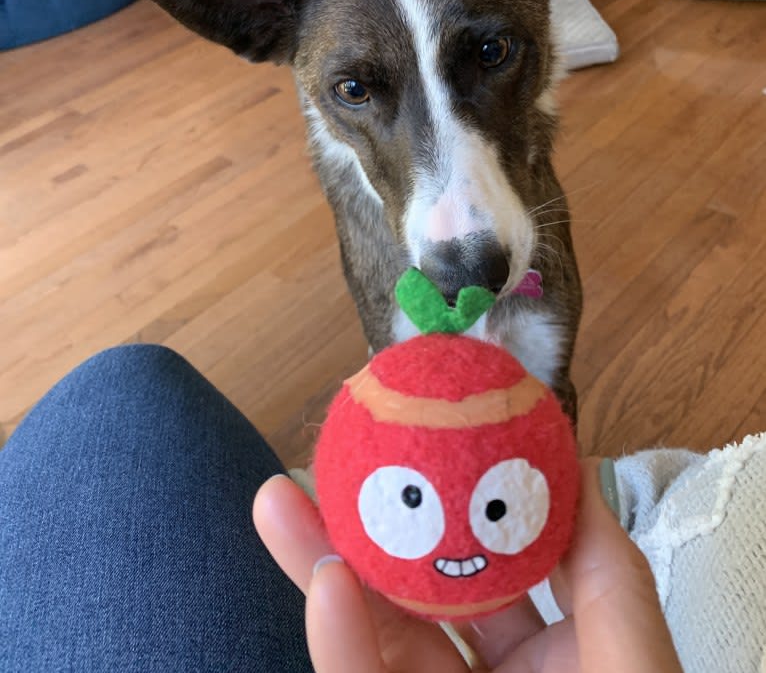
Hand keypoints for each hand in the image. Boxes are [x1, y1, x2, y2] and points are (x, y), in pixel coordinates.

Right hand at [253, 459, 681, 671]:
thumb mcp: (637, 672)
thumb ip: (610, 578)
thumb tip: (578, 471)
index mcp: (565, 659)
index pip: (512, 559)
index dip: (477, 489)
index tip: (444, 424)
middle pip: (428, 588)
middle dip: (376, 519)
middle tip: (332, 454)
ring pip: (380, 639)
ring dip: (328, 569)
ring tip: (279, 501)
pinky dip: (344, 647)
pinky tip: (323, 585)